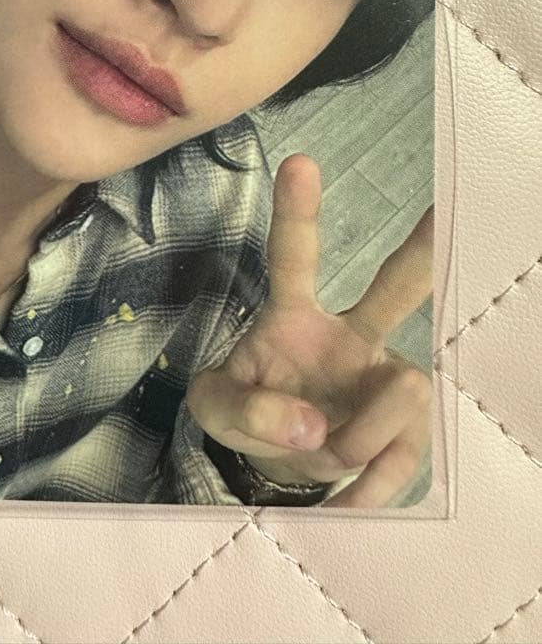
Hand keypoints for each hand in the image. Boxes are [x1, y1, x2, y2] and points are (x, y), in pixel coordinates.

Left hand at [187, 153, 432, 507]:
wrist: (279, 462)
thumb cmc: (248, 411)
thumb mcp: (215, 408)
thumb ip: (245, 410)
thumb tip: (312, 427)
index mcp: (292, 314)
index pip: (294, 258)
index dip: (298, 213)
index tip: (299, 162)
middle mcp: (349, 333)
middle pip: (393, 289)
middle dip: (420, 255)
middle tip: (444, 219)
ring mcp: (383, 376)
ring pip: (403, 387)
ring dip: (359, 435)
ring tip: (319, 454)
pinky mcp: (405, 427)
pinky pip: (403, 454)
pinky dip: (368, 484)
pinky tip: (344, 497)